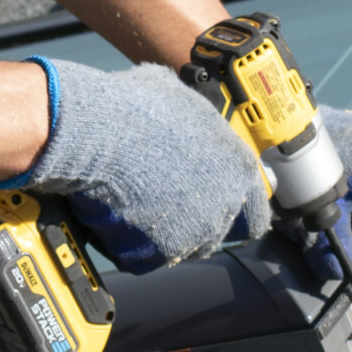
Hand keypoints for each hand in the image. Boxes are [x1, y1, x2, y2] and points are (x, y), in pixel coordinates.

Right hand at [2, 57, 270, 272]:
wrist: (95, 133)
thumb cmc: (134, 107)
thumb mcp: (176, 94)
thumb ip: (194, 117)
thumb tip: (182, 112)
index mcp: (238, 168)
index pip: (255, 211)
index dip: (234, 210)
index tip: (213, 205)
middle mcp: (225, 205)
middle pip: (218, 232)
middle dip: (195, 222)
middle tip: (165, 202)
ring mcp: (195, 233)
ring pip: (184, 247)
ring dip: (166, 234)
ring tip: (137, 206)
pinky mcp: (161, 253)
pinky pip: (149, 257)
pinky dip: (134, 244)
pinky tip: (118, 216)